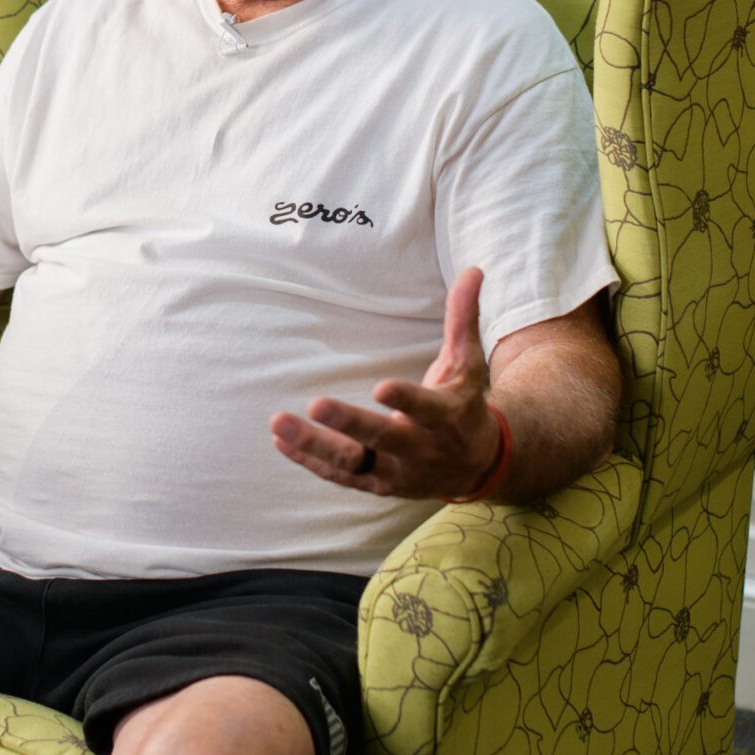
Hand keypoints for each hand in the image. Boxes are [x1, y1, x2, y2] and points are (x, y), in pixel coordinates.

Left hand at [270, 267, 502, 499]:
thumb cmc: (465, 405)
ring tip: (278, 422)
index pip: (425, 409)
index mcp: (446, 417)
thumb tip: (472, 269)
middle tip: (316, 403)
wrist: (477, 467)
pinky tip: (280, 441)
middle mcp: (421, 449)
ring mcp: (397, 472)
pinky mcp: (377, 485)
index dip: (404, 400)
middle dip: (349, 423)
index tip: (380, 387)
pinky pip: (340, 476)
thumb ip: (463, 318)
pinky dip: (309, 461)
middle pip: (382, 439)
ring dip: (314, 445)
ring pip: (353, 462)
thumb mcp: (468, 363)